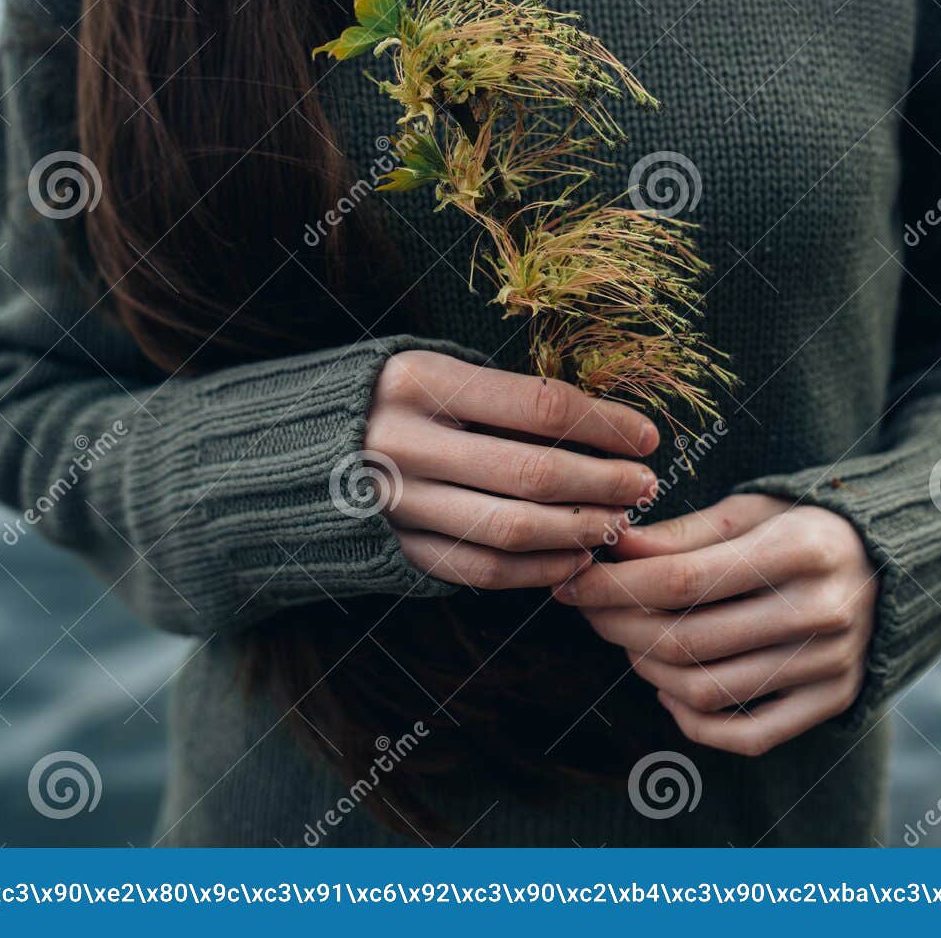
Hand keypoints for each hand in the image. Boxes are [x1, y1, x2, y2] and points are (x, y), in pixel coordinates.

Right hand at [365, 350, 660, 589]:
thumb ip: (504, 396)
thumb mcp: (434, 370)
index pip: (540, 405)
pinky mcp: (397, 549)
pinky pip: (482, 568)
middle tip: (644, 485)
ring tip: (618, 523)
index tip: (647, 437)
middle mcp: (405, 442)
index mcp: (420, 381)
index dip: (605, 426)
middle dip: (604, 483)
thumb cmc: (392, 400)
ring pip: (512, 528)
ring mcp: (397, 503)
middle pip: (533, 472)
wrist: (292, 448)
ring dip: (580, 531)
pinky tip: (576, 558)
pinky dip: (538, 569)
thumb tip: (602, 429)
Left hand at [552, 493, 876, 754]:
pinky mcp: (833, 701)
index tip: (572, 581)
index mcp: (799, 549)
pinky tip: (668, 690)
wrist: (894, 566)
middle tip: (590, 609)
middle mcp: (820, 611)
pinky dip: (694, 723)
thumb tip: (612, 547)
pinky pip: (748, 735)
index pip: (680, 581)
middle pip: (686, 639)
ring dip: (646, 670)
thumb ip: (683, 533)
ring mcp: (830, 663)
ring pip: (706, 690)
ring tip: (629, 642)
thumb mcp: (751, 510)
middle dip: (616, 626)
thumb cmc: (805, 528)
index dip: (613, 586)